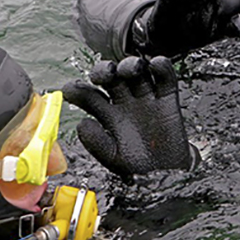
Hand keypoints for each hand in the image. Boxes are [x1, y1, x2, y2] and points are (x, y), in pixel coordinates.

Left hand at [62, 56, 196, 180]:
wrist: (168, 174)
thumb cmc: (140, 166)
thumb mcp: (114, 159)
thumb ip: (97, 143)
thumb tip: (82, 123)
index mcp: (108, 115)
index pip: (88, 95)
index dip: (78, 90)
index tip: (71, 89)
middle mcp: (124, 102)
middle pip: (111, 76)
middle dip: (104, 70)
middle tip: (105, 75)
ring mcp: (146, 98)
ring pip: (136, 71)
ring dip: (131, 65)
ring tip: (131, 71)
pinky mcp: (167, 99)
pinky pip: (165, 78)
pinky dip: (161, 67)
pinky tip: (155, 66)